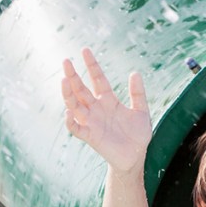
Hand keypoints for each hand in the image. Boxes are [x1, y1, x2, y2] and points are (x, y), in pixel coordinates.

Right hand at [62, 48, 151, 172]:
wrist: (136, 156)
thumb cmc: (138, 134)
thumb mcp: (141, 111)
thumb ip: (137, 93)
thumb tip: (134, 72)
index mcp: (108, 100)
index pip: (97, 79)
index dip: (92, 65)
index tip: (85, 50)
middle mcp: (96, 109)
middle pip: (81, 89)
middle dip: (73, 76)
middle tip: (66, 61)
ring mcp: (92, 122)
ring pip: (74, 105)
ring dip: (68, 93)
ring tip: (64, 80)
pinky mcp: (90, 136)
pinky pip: (76, 128)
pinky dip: (71, 121)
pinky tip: (69, 111)